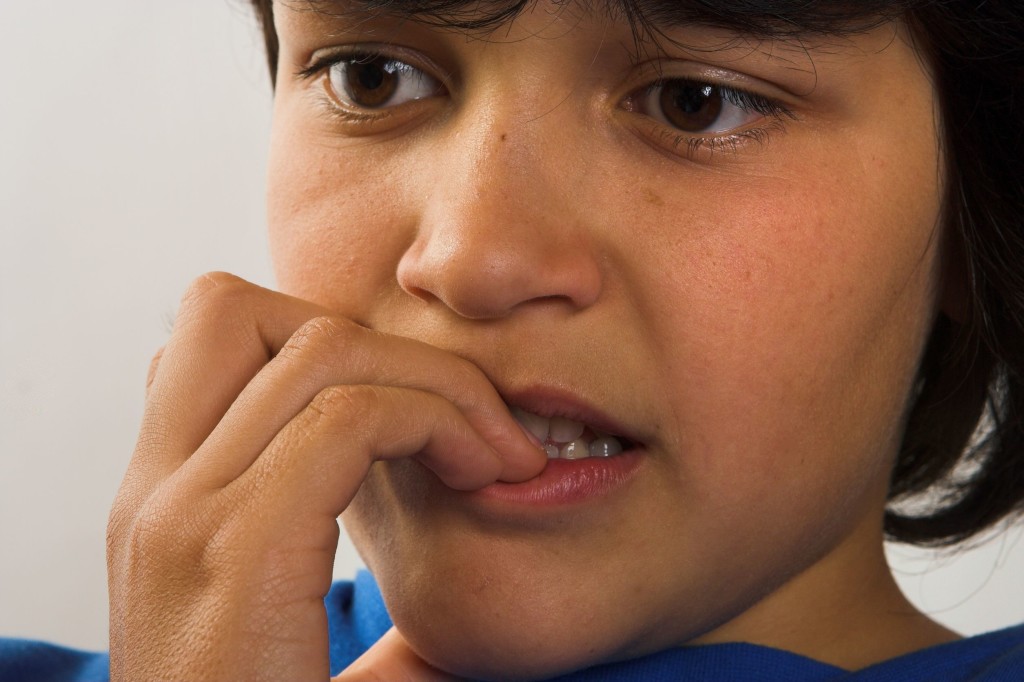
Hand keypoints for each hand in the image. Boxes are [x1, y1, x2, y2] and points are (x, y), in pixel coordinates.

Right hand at [107, 272, 542, 680]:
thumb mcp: (286, 623)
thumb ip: (327, 543)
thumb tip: (438, 497)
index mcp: (164, 500)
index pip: (214, 337)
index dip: (327, 346)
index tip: (418, 417)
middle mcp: (154, 494)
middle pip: (239, 308)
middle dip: (375, 341)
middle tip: (461, 421)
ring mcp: (182, 519)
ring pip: (316, 346)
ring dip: (435, 382)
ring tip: (495, 456)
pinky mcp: (233, 558)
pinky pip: (350, 418)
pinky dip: (437, 424)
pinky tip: (485, 479)